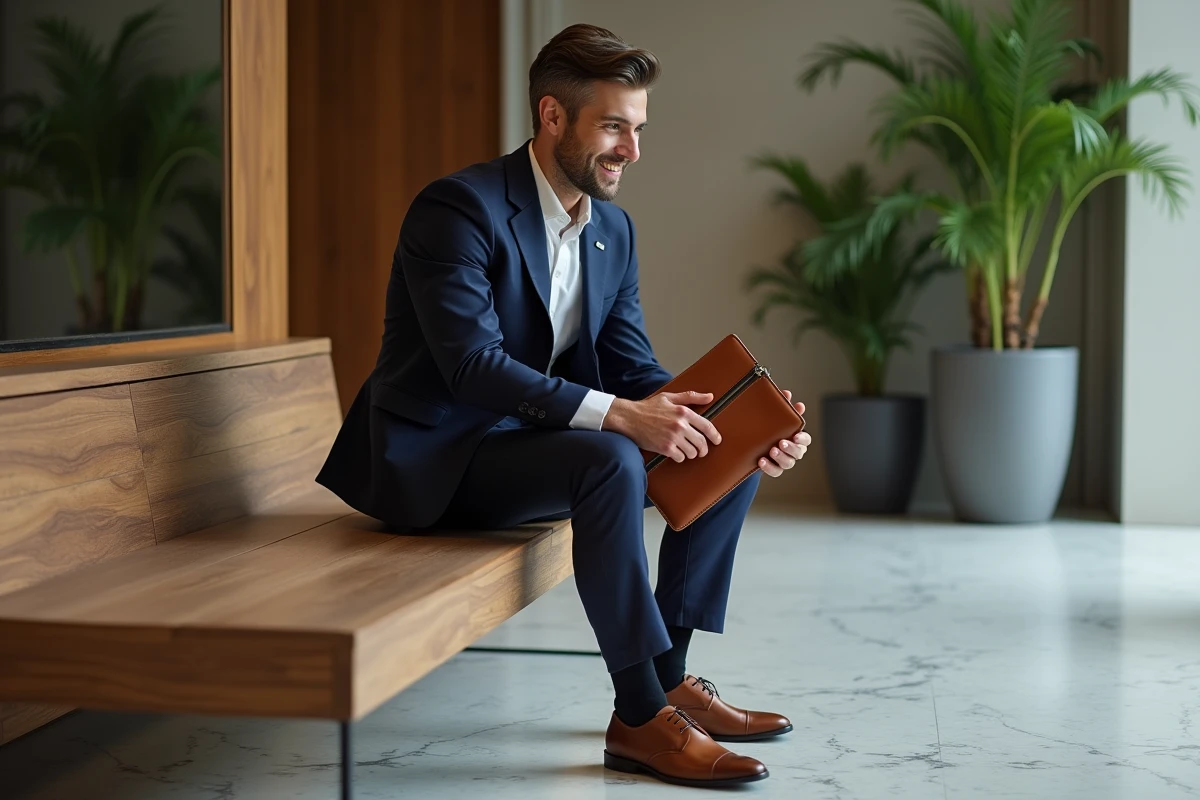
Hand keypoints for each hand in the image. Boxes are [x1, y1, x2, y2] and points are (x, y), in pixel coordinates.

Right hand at [602, 391, 721, 462]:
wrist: (629, 417)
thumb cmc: (648, 407)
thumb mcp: (670, 397)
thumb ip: (691, 397)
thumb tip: (710, 397)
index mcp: (683, 412)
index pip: (707, 426)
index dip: (715, 435)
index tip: (717, 440)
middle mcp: (680, 425)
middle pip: (701, 442)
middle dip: (704, 449)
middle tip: (702, 451)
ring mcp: (673, 437)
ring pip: (692, 452)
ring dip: (691, 453)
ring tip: (687, 451)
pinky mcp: (665, 448)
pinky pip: (680, 457)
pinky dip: (680, 457)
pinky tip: (676, 453)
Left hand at [759, 391, 810, 477]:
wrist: (754, 443)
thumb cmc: (770, 428)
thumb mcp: (776, 416)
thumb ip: (783, 406)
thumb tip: (787, 393)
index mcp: (796, 439)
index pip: (806, 440)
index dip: (803, 438)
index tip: (796, 435)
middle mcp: (792, 451)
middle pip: (799, 453)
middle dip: (791, 448)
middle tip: (781, 442)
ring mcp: (783, 461)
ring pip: (788, 463)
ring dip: (781, 457)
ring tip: (772, 450)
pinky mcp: (773, 468)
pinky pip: (775, 471)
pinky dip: (769, 467)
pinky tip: (762, 460)